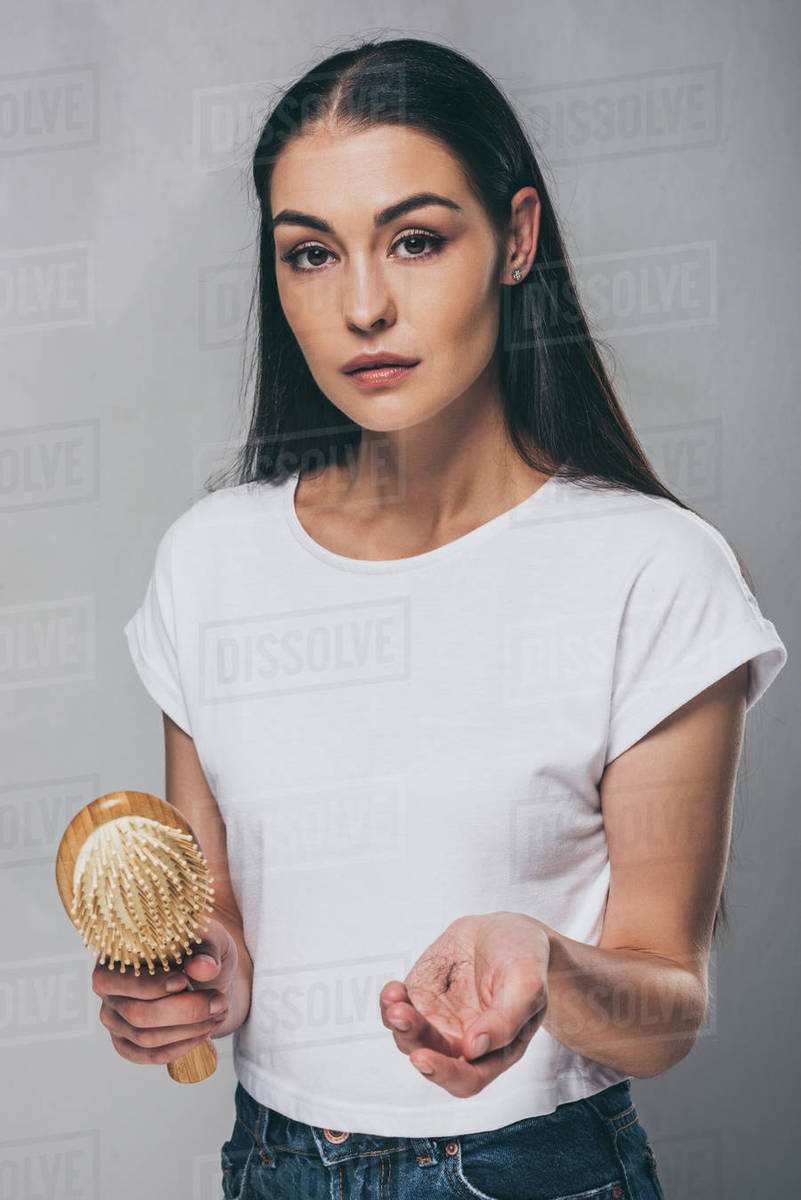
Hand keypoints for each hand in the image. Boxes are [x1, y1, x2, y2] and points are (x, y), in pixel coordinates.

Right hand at [92, 915, 236, 1065]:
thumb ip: (206, 949)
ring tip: (219, 1012)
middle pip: (138, 1014)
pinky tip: (206, 1030)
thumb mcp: (208, 939)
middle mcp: (108, 990)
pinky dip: (184, 1046)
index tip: (183, 981)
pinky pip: (153, 1055)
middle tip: (219, 1001)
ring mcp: (115, 1020)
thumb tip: (204, 967)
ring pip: (147, 1038)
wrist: (206, 975)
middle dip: (185, 1011)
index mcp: (115, 956)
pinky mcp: (128, 1044)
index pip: (115, 979)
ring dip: (190, 1029)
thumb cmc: (200, 950)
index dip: (149, 985)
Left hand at [379, 911, 550, 1096]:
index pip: (468, 1079)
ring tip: (393, 996)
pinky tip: (393, 989)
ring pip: (409, 1037)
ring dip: (397, 1022)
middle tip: (401, 1016)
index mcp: (496, 1050)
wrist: (505, 930)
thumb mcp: (527, 982)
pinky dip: (390, 1003)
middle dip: (413, 1040)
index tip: (424, 1058)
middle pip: (431, 1059)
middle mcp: (464, 1043)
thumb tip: (473, 1049)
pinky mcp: (422, 998)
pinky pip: (399, 1010)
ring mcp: (439, 1021)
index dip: (445, 1074)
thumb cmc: (524, 959)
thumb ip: (506, 1018)